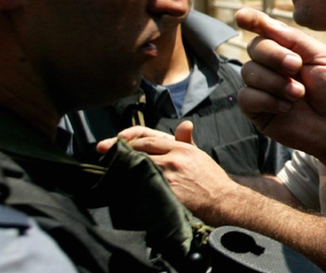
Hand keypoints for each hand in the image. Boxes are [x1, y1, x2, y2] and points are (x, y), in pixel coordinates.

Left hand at [97, 121, 240, 225]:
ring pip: (137, 167)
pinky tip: (119, 186)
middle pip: (138, 152)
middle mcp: (173, 159)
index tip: (115, 141)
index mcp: (181, 147)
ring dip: (121, 168)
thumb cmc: (210, 178)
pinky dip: (129, 185)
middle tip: (102, 154)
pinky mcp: (166, 193)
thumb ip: (186, 140)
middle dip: (118, 152)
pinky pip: (141, 186)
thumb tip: (184, 124)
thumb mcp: (199, 155)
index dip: (129, 138)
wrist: (222, 200)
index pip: (148, 138)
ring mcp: (168, 176)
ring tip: (108, 170)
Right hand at [234, 8, 325, 160]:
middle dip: (274, 55)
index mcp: (289, 50)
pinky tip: (287, 108)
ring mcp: (264, 88)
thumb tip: (267, 24)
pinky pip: (246, 97)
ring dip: (275, 82)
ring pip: (248, 72)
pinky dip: (267, 100)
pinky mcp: (258, 110)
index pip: (266, 31)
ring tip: (299, 94)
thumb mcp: (322, 57)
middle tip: (296, 67)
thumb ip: (295, 40)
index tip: (242, 17)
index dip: (252, 21)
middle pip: (255, 47)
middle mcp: (273, 66)